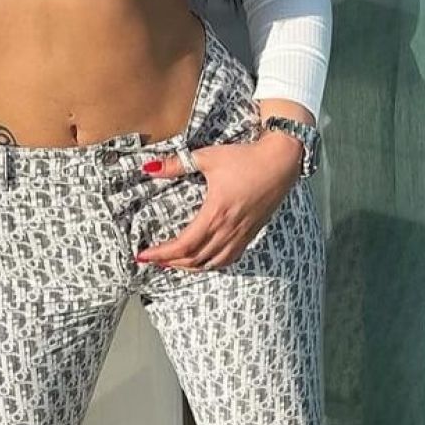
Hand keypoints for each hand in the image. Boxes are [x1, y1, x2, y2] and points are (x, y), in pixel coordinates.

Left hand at [134, 133, 302, 270]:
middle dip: (169, 263)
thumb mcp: (207, 158)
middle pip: (194, 259)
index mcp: (215, 213)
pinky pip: (228, 259)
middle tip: (151, 260)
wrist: (281, 162)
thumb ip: (176, 165)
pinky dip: (210, 264)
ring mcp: (241, 234)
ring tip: (172, 263)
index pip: (183, 245)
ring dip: (189, 267)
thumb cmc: (245, 158)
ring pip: (211, 263)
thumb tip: (149, 168)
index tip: (143, 255)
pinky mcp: (250, 234)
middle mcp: (228, 229)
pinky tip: (202, 261)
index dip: (161, 254)